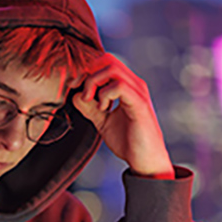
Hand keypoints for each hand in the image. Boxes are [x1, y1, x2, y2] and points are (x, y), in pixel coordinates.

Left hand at [72, 54, 173, 178]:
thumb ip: (90, 107)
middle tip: (84, 95)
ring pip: (112, 68)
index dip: (87, 71)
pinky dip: (104, 94)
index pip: (105, 62)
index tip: (77, 89)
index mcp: (127, 86)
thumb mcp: (103, 121)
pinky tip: (103, 109)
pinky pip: (119, 86)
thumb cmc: (129, 142)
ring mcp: (138, 92)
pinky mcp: (139, 104)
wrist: (146, 161)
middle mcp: (134, 84)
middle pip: (107, 59)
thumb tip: (75, 95)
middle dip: (89, 74)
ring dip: (94, 83)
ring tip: (92, 102)